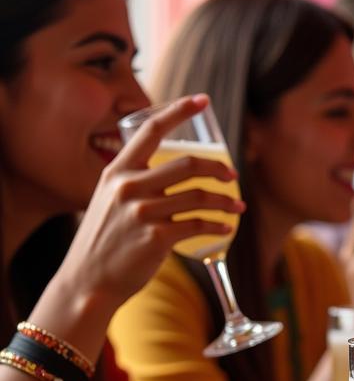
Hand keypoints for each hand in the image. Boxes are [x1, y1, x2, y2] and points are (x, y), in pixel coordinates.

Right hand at [57, 95, 243, 314]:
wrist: (89, 281)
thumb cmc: (105, 239)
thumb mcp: (110, 200)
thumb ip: (135, 182)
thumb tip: (172, 170)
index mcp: (117, 170)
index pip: (151, 130)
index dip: (179, 111)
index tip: (202, 99)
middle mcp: (128, 186)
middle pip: (188, 163)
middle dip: (218, 167)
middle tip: (232, 174)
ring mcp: (142, 212)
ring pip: (200, 196)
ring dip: (226, 201)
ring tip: (237, 206)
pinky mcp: (156, 238)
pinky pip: (199, 225)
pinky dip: (218, 226)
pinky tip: (226, 228)